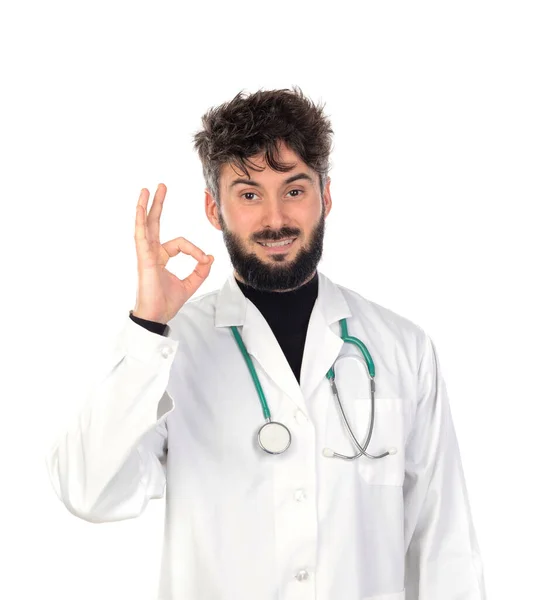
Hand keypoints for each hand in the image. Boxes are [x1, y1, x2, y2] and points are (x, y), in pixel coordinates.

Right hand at [132, 183, 213, 322]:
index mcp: (160, 258)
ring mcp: (145, 255)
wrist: (157, 316)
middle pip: (154, 224)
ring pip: (146, 225)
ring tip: (148, 189)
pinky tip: (140, 208)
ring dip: (147, 206)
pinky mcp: (143, 259)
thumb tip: (210, 257)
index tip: (204, 261)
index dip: (195, 250)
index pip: (180, 244)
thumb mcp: (190, 285)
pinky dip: (140, 221)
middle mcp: (151, 253)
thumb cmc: (167, 302)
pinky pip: (141, 236)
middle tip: (162, 186)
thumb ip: (200, 272)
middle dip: (158, 205)